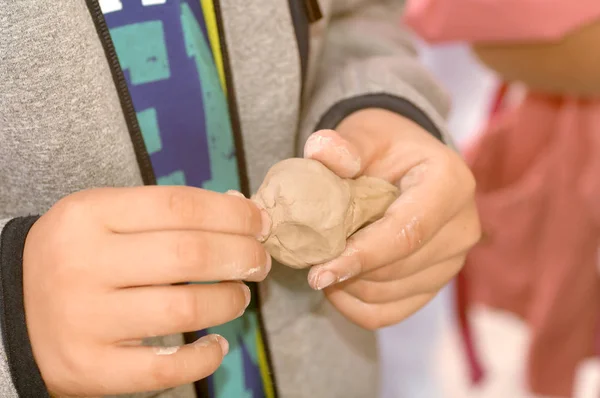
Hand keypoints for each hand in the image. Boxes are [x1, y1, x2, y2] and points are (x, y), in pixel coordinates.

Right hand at [23, 186, 270, 395]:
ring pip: (184, 311)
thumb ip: (163, 212)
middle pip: (189, 255)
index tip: (259, 222)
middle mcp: (82, 264)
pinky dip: (203, 358)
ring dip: (229, 301)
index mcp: (88, 215)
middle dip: (242, 256)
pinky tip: (217, 344)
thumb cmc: (76, 257)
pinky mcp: (89, 368)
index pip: (179, 206)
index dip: (232, 213)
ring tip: (240, 296)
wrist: (11, 311)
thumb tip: (237, 210)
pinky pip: (163, 370)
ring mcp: (84, 320)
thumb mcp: (103, 217)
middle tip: (260, 261)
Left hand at [303, 108, 479, 329]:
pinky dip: (357, 307)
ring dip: (349, 287)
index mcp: (450, 185)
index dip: (361, 256)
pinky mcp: (437, 282)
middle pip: (398, 268)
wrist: (405, 163)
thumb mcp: (363, 134)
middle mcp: (462, 227)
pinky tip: (336, 286)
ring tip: (323, 262)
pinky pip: (393, 312)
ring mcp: (454, 260)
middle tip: (309, 259)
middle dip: (348, 271)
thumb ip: (343, 144)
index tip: (318, 272)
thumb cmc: (382, 146)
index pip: (406, 233)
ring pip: (391, 294)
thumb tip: (323, 153)